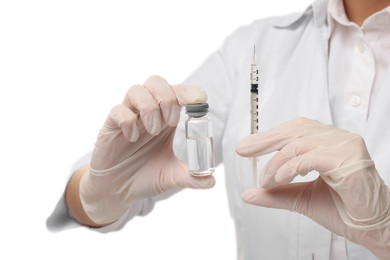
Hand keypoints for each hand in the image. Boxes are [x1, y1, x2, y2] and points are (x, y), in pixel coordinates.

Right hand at [79, 76, 214, 224]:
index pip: (178, 92)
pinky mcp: (111, 126)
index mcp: (166, 118)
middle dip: (168, 97)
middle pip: (156, 82)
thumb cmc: (146, 176)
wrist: (118, 191)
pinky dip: (128, 121)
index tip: (200, 101)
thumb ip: (191, 177)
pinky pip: (117, 110)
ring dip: (149, 108)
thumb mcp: (171, 176)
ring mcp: (129, 117)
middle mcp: (148, 112)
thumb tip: (212, 181)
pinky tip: (132, 138)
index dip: (189, 91)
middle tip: (172, 121)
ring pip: (136, 90)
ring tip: (153, 131)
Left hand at [236, 117, 389, 258]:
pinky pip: (311, 157)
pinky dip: (290, 168)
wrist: (370, 228)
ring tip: (266, 180)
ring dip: (276, 162)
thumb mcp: (299, 198)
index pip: (294, 129)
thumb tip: (249, 193)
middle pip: (295, 130)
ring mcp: (346, 147)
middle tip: (244, 150)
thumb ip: (275, 193)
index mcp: (328, 142)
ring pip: (299, 143)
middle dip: (265, 141)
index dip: (269, 135)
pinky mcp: (350, 161)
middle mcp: (338, 139)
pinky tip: (280, 179)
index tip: (246, 146)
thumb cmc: (343, 209)